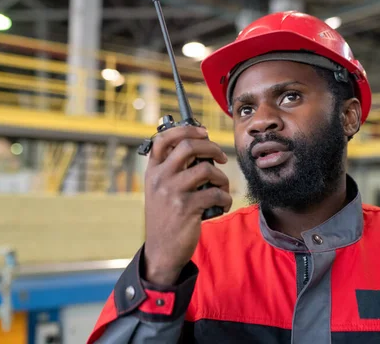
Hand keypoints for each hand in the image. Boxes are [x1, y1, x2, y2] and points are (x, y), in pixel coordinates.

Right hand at [143, 125, 231, 284]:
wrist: (161, 250)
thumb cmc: (166, 217)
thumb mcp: (159, 190)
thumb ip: (172, 170)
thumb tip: (202, 149)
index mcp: (153, 171)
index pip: (163, 138)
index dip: (186, 129)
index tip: (203, 132)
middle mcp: (160, 178)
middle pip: (188, 146)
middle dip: (211, 147)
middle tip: (222, 157)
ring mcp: (172, 192)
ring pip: (207, 169)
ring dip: (222, 177)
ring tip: (222, 187)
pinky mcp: (186, 208)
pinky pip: (216, 193)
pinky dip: (226, 198)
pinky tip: (223, 204)